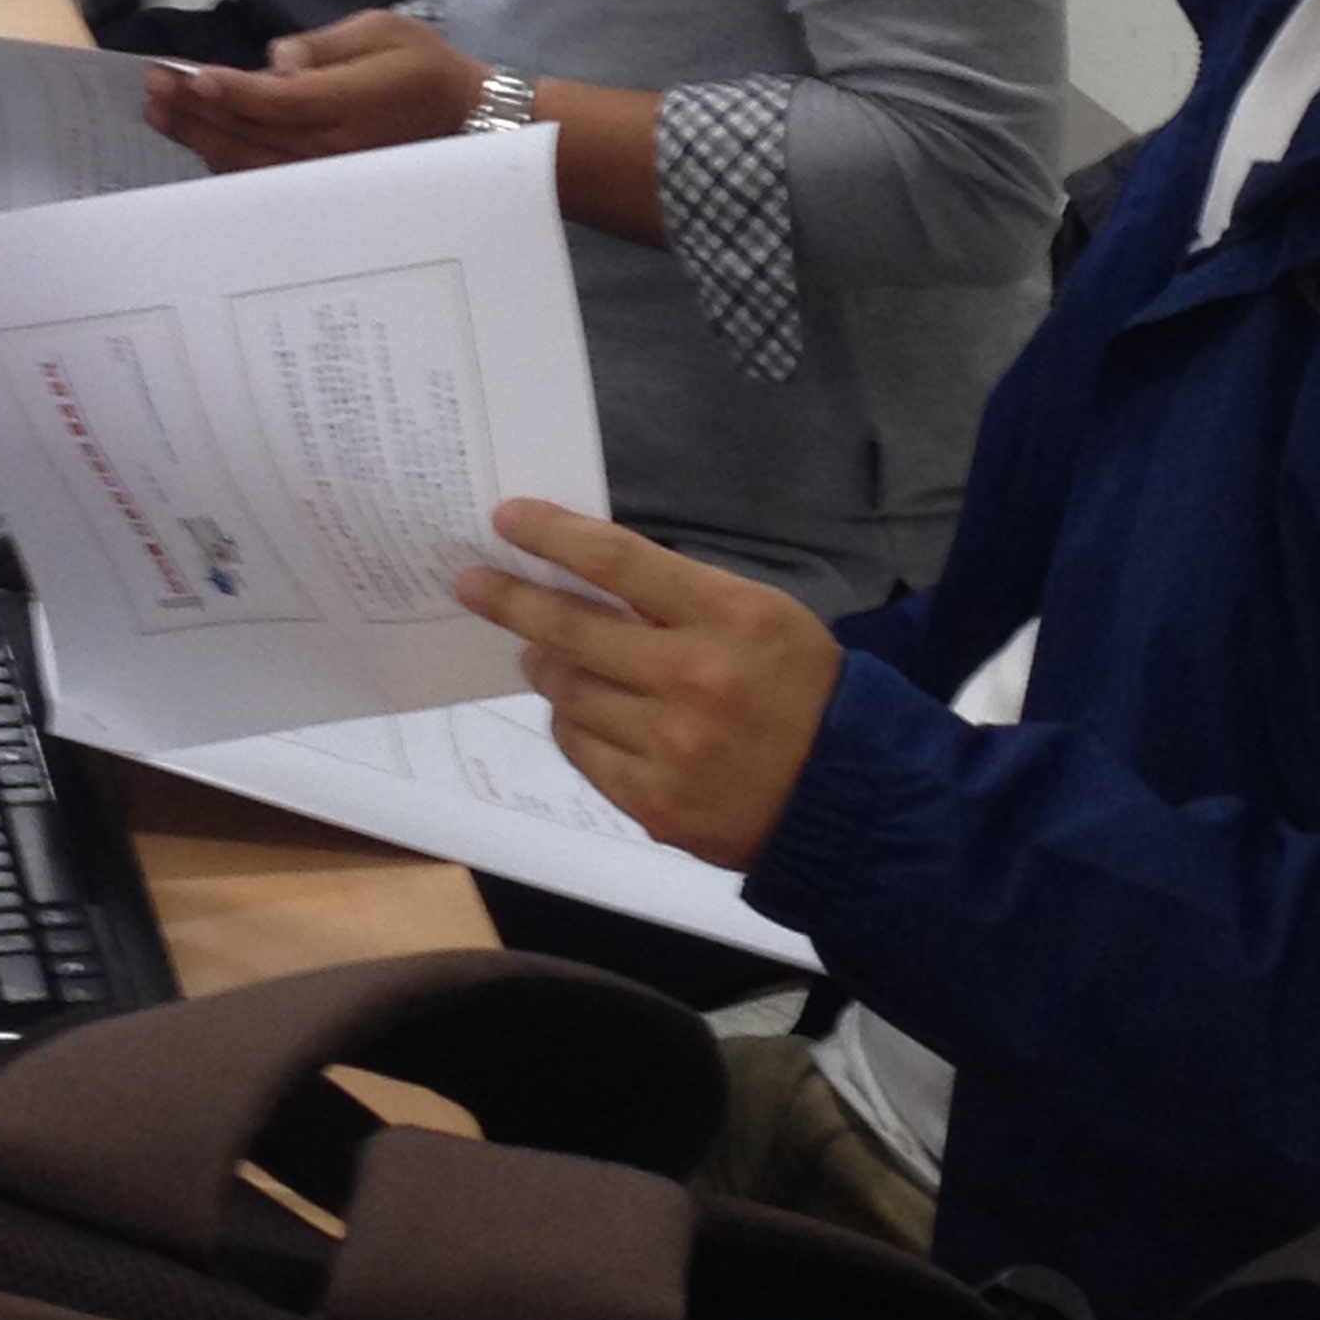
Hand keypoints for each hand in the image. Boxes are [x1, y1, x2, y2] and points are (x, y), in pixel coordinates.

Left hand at [144, 10, 483, 171]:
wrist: (462, 122)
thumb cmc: (422, 66)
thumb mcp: (382, 31)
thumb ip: (325, 46)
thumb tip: (276, 59)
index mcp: (350, 104)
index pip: (279, 101)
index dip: (232, 92)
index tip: (189, 77)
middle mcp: (332, 146)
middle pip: (251, 133)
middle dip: (197, 111)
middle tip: (153, 88)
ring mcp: (324, 174)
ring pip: (249, 161)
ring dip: (200, 137)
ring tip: (159, 113)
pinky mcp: (319, 186)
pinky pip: (262, 177)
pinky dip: (223, 160)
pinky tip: (195, 140)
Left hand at [456, 501, 840, 869]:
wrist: (847, 796)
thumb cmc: (800, 687)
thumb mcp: (758, 614)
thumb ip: (678, 596)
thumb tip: (586, 576)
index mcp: (726, 616)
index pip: (616, 561)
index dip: (552, 535)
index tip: (507, 518)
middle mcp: (691, 679)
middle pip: (572, 629)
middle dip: (511, 600)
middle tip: (473, 582)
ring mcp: (669, 747)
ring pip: (568, 692)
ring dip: (544, 664)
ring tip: (538, 652)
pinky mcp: (654, 802)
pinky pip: (580, 748)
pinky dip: (570, 720)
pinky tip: (577, 708)